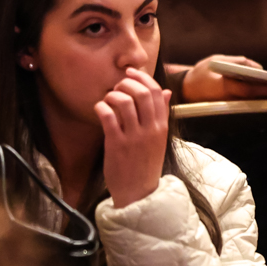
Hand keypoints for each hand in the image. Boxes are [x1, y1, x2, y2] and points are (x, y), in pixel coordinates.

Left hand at [97, 69, 171, 206]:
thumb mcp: (159, 138)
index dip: (143, 78)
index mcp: (162, 126)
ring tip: (108, 99)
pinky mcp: (117, 145)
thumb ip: (162, 114)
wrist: (139, 193)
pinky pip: (108, 117)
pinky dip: (102, 107)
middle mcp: (150, 129)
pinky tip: (99, 109)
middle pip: (142, 93)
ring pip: (125, 102)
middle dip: (126, 82)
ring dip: (113, 94)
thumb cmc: (146, 164)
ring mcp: (134, 137)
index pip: (157, 92)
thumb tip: (167, 91)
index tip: (130, 73)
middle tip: (117, 86)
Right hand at [180, 54, 266, 101]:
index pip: (252, 90)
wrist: (186, 91)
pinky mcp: (242, 106)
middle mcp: (237, 100)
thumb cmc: (201, 73)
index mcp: (227, 88)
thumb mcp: (216, 61)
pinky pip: (263, 103)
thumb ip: (239, 63)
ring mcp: (241, 105)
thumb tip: (260, 69)